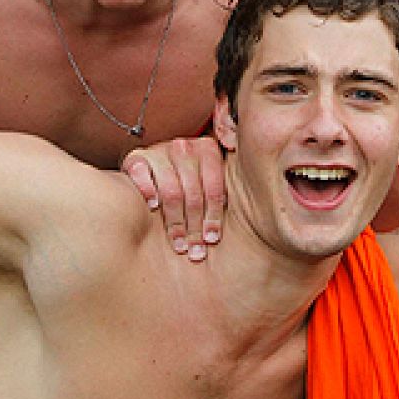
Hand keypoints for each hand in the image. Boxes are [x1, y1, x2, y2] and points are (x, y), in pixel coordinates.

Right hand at [122, 136, 225, 261]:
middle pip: (193, 194)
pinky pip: (142, 175)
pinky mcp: (136, 158)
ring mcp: (159, 151)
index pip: (214, 189)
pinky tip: (153, 207)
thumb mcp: (212, 179)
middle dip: (195, 227)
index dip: (214, 217)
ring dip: (176, 223)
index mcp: (208, 149)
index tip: (212, 239)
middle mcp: (184, 147)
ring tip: (179, 243)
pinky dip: (148, 191)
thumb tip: (261, 202)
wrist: (155, 169)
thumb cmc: (191, 181)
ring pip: (171, 191)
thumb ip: (229, 185)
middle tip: (195, 251)